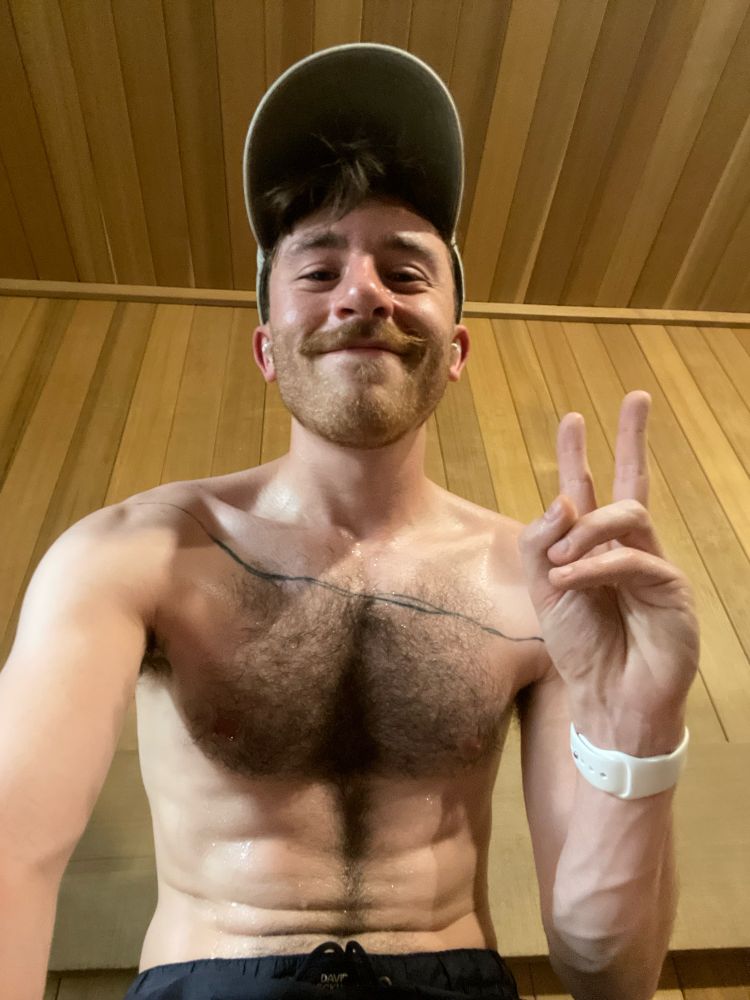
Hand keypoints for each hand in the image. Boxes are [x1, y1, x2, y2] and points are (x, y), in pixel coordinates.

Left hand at [518, 391, 699, 753]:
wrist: (607, 699)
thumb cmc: (578, 647)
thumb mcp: (544, 592)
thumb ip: (542, 544)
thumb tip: (563, 499)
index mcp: (590, 548)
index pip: (586, 493)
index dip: (577, 457)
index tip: (572, 419)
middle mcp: (624, 548)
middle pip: (632, 484)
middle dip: (632, 440)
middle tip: (637, 398)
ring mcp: (651, 564)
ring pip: (627, 516)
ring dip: (587, 531)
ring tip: (561, 563)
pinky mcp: (670, 587)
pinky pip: (633, 560)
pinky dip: (598, 566)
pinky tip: (572, 580)